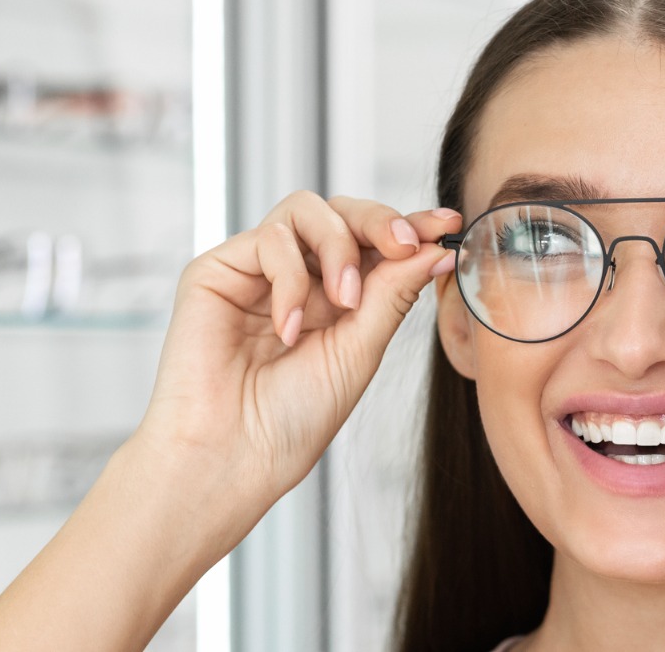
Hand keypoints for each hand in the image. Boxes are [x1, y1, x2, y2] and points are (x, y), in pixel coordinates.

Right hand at [136, 191, 459, 501]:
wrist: (236, 453)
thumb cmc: (294, 417)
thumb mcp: (361, 349)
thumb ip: (393, 293)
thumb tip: (436, 250)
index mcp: (338, 297)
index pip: (376, 243)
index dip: (412, 226)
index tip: (447, 223)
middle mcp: (299, 277)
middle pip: (342, 211)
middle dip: (380, 221)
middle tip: (405, 244)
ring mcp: (257, 270)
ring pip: (305, 210)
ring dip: (338, 248)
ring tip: (345, 302)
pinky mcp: (217, 270)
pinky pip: (267, 239)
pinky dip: (290, 280)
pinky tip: (289, 329)